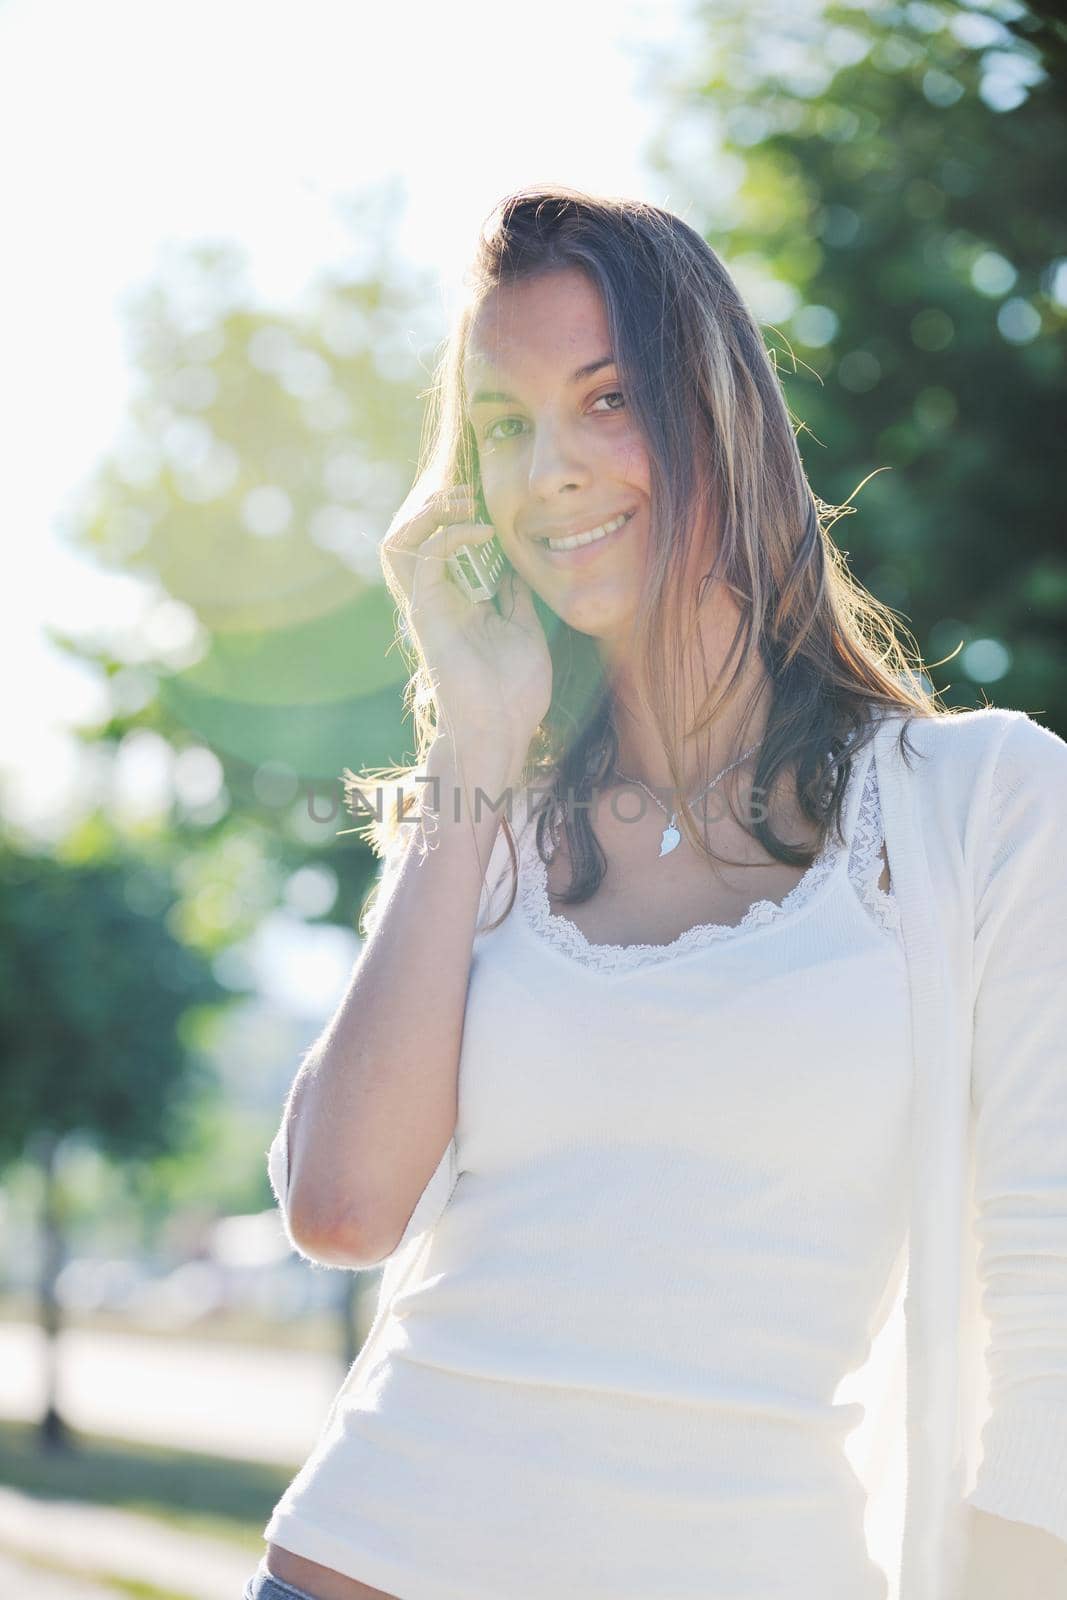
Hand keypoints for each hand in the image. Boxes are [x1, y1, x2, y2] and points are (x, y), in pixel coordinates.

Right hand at [380, 481, 552, 770]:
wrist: (503, 728)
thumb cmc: (515, 690)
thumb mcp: (523, 628)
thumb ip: (513, 595)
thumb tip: (514, 565)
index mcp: (458, 601)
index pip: (441, 543)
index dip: (456, 513)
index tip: (486, 495)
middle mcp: (436, 599)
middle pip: (411, 535)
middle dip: (433, 503)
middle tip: (467, 488)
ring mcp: (427, 605)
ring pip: (400, 541)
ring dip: (429, 512)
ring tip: (462, 499)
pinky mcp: (427, 613)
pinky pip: (423, 559)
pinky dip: (448, 535)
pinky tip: (480, 530)